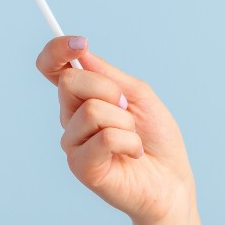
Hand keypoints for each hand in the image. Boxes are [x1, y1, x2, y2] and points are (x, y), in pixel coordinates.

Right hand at [36, 36, 195, 224]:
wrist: (172, 181)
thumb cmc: (156, 139)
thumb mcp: (138, 95)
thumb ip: (108, 75)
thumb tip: (81, 53)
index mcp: (81, 98)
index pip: (51, 68)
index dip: (56, 50)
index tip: (80, 43)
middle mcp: (70, 118)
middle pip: (70, 81)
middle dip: (109, 89)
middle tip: (128, 108)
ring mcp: (73, 143)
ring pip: (91, 110)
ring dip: (125, 121)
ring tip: (133, 137)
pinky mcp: (81, 167)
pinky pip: (104, 137)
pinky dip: (129, 142)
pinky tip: (133, 153)